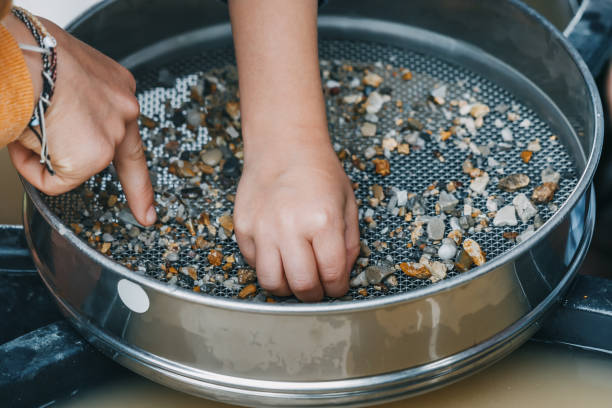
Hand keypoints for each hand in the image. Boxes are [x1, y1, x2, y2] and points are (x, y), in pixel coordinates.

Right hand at [4, 15, 155, 225]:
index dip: (139, 167)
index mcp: (115, 88)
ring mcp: (111, 135)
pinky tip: (24, 139)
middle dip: (137, 192)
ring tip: (26, 124)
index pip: (131, 131)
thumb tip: (57, 125)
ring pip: (74, 165)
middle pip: (126, 158)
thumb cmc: (29, 55)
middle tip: (146, 216)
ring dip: (44, 153)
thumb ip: (76, 105)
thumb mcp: (65, 75)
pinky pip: (55, 181)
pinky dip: (32, 167)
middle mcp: (123, 110)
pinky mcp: (94, 156)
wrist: (22, 56)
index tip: (151, 201)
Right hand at [234, 134, 359, 301]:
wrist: (283, 147)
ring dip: (288, 288)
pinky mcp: (243, 228)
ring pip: (272, 283)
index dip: (338, 288)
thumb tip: (341, 276)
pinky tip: (280, 255)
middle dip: (314, 295)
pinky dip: (269, 267)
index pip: (332, 275)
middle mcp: (290, 228)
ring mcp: (262, 229)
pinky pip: (254, 264)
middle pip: (302, 286)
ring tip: (296, 276)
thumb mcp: (347, 204)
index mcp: (323, 221)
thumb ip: (348, 244)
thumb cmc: (318, 172)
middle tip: (318, 288)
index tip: (337, 287)